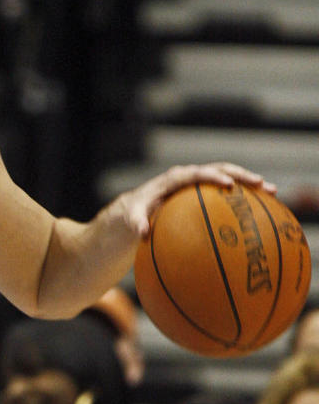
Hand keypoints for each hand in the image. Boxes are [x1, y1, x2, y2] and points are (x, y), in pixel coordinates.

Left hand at [115, 162, 274, 236]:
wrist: (133, 211)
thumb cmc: (132, 214)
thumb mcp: (130, 219)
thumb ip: (136, 223)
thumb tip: (143, 233)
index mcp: (172, 180)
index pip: (194, 173)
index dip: (211, 176)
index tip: (228, 184)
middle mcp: (187, 177)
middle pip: (218, 170)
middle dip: (240, 175)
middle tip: (261, 183)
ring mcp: (197, 184)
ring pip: (227, 178)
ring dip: (248, 183)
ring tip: (273, 192)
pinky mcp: (202, 193)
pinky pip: (225, 193)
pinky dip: (243, 198)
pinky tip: (263, 211)